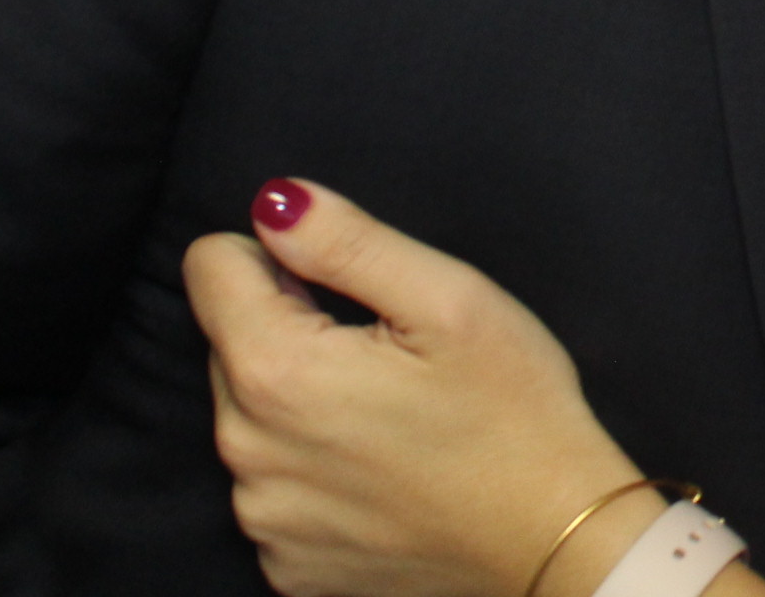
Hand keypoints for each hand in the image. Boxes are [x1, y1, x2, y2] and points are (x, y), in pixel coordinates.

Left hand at [185, 179, 659, 596]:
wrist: (555, 542)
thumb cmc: (515, 414)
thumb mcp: (450, 299)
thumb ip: (347, 241)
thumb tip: (275, 203)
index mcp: (277, 373)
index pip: (209, 267)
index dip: (279, 255)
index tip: (339, 283)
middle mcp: (247, 453)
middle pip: (228, 343)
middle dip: (291, 328)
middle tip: (384, 351)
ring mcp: (263, 518)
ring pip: (249, 415)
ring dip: (299, 400)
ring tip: (390, 412)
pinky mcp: (285, 563)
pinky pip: (273, 485)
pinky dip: (314, 467)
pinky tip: (383, 467)